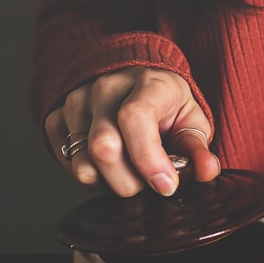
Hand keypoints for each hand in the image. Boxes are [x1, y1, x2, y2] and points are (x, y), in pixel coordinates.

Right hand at [44, 68, 220, 197]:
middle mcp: (106, 88)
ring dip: (108, 182)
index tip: (166, 185)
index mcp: (146, 83)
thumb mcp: (189, 120)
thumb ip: (197, 148)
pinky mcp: (56, 117)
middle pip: (104, 147)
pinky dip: (88, 176)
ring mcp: (76, 101)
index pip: (135, 118)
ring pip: (83, 163)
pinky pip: (66, 163)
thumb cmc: (163, 103)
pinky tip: (105, 165)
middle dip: (129, 183)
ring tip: (127, 170)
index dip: (148, 159)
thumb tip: (207, 172)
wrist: (130, 78)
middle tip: (147, 183)